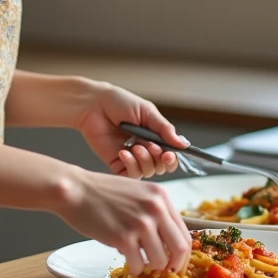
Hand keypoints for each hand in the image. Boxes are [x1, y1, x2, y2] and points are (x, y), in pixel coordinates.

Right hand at [55, 167, 191, 274]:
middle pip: (179, 249)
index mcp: (160, 196)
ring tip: (138, 260)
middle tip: (163, 270)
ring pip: (160, 260)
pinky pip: (138, 265)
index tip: (175, 262)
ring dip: (150, 266)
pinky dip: (134, 268)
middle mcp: (155, 208)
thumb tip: (167, 242)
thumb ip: (155, 212)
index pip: (185, 233)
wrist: (75, 190)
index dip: (182, 254)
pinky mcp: (123, 237)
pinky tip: (126, 259)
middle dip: (173, 264)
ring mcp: (140, 223)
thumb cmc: (101, 192)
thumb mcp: (137, 192)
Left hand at [74, 83, 189, 178]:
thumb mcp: (147, 112)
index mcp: (154, 137)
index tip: (169, 154)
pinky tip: (124, 152)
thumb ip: (164, 129)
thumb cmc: (119, 103)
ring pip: (147, 172)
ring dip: (145, 161)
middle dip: (159, 160)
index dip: (172, 159)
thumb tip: (183, 144)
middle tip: (152, 147)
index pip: (170, 156)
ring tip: (135, 146)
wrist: (94, 104)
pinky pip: (130, 174)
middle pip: (161, 167)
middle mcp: (145, 149)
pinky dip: (131, 166)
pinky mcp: (116, 162)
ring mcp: (131, 157)